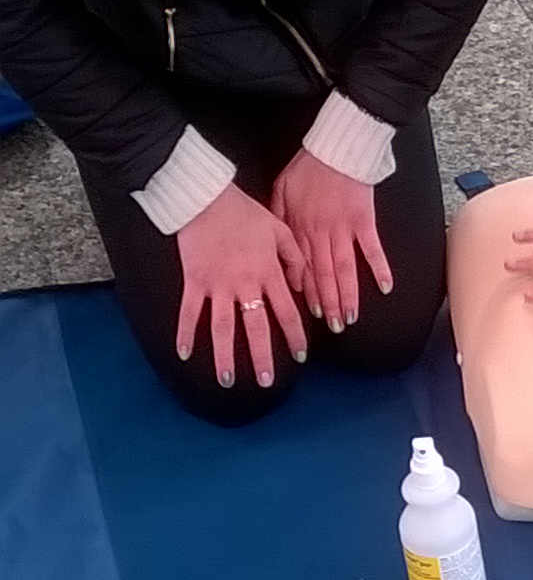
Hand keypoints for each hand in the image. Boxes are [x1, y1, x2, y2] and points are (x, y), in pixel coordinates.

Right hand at [176, 184, 308, 388]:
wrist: (208, 198)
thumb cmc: (245, 212)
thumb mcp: (280, 229)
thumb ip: (294, 259)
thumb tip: (301, 287)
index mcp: (268, 272)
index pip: (286, 312)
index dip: (294, 336)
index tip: (299, 357)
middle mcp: (244, 284)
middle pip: (255, 327)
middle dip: (262, 357)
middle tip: (266, 382)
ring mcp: (217, 285)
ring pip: (222, 328)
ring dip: (224, 356)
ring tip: (228, 380)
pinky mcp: (193, 281)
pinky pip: (189, 312)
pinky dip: (185, 334)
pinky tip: (184, 355)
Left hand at [270, 149, 392, 334]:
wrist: (335, 147)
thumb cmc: (307, 168)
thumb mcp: (280, 192)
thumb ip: (279, 222)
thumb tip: (282, 252)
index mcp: (300, 228)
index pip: (303, 268)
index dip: (308, 293)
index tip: (312, 313)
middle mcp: (321, 234)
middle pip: (324, 275)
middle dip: (329, 303)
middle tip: (334, 326)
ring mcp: (344, 229)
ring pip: (345, 269)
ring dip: (349, 295)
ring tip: (352, 317)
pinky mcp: (365, 220)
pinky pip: (373, 248)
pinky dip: (380, 268)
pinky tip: (386, 287)